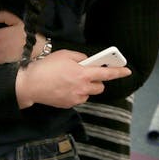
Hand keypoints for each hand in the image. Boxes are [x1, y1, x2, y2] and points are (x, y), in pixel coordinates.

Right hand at [15, 50, 131, 108]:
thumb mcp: (64, 54)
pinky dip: (76, 94)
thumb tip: (87, 61)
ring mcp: (76, 98)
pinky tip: (64, 88)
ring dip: (86, 88)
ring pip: (89, 94)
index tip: (127, 71)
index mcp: (83, 74)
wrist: (30, 84)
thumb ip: (80, 57)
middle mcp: (82, 88)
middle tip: (87, 75)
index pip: (107, 74)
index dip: (119, 72)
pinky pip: (78, 99)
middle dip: (97, 81)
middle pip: (100, 87)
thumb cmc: (46, 67)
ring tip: (72, 81)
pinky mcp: (69, 105)